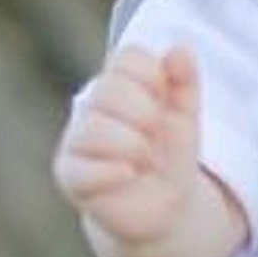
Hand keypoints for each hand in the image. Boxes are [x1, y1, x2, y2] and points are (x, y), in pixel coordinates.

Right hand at [52, 43, 205, 247]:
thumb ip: (185, 81)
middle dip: (144, 112)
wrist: (164, 208)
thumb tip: (180, 49)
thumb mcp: (186, 116)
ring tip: (145, 158)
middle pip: (107, 89)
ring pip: (92, 127)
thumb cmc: (170, 154)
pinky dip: (111, 171)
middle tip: (155, 134)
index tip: (165, 100)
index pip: (126, 58)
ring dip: (131, 143)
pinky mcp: (71, 177)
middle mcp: (91, 108)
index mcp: (118, 85)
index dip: (153, 75)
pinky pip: (79, 169)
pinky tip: (129, 174)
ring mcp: (76, 142)